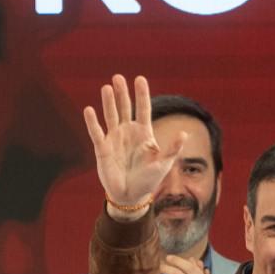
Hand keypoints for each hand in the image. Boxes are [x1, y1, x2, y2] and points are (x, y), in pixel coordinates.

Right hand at [83, 75, 186, 219]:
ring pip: (111, 116)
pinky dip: (93, 122)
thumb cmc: (149, 180)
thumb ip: (173, 149)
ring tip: (107, 87)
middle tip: (118, 77)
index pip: (143, 109)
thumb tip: (185, 134)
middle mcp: (128, 132)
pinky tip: (89, 110)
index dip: (142, 95)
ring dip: (109, 102)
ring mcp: (115, 139)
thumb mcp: (164, 164)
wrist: (131, 196)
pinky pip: (97, 133)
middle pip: (124, 108)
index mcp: (144, 134)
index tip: (140, 79)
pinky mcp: (103, 148)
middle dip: (122, 93)